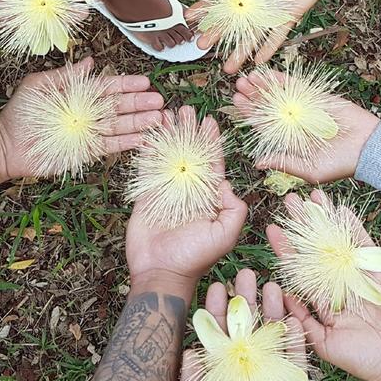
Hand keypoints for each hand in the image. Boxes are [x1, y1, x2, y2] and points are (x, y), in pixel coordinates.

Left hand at [0, 57, 163, 180]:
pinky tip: (144, 138)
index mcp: (78, 94)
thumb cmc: (20, 113)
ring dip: (140, 122)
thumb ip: (67, 76)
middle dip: (139, 103)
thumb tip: (90, 61)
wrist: (7, 146)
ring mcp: (89, 133)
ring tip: (159, 118)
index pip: (107, 87)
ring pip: (120, 126)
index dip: (126, 85)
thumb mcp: (40, 86)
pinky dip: (128, 142)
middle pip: (119, 106)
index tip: (144, 82)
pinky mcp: (87, 152)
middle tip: (159, 101)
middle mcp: (88, 113)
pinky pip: (111, 146)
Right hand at [126, 108, 247, 293]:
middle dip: (189, 131)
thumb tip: (228, 184)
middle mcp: (189, 190)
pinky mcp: (146, 195)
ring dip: (168, 134)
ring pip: (169, 155)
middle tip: (187, 109)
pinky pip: (146, 168)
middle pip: (190, 152)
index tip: (210, 121)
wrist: (161, 272)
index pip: (212, 162)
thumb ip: (234, 209)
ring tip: (167, 114)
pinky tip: (148, 133)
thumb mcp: (225, 234)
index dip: (211, 142)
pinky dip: (147, 150)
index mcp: (209, 196)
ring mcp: (167, 191)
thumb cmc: (195, 257)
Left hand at [178, 269, 312, 380]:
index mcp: (223, 379)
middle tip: (245, 274)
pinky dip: (296, 340)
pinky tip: (293, 317)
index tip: (217, 287)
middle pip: (247, 331)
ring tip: (270, 284)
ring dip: (272, 312)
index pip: (220, 338)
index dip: (219, 313)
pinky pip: (297, 363)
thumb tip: (190, 350)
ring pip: (273, 339)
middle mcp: (246, 375)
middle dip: (246, 303)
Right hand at [193, 0, 339, 72]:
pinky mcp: (287, 16)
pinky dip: (268, 48)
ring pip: (252, 35)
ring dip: (239, 51)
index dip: (205, 9)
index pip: (220, 0)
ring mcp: (271, 11)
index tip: (191, 18)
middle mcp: (256, 2)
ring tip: (228, 66)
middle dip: (216, 34)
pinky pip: (276, 36)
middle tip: (202, 45)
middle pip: (232, 23)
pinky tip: (257, 60)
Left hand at [232, 74, 379, 181]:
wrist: (369, 148)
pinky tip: (266, 73)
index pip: (264, 125)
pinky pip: (295, 87)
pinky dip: (280, 80)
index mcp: (289, 140)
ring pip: (278, 95)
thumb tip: (258, 163)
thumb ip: (285, 163)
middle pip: (267, 107)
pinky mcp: (317, 98)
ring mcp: (304, 108)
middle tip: (238, 86)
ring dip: (263, 86)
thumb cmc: (341, 165)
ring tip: (247, 77)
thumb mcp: (310, 170)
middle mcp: (293, 123)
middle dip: (253, 97)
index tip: (237, 103)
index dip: (250, 114)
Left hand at [269, 192, 380, 380]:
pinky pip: (364, 246)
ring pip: (338, 241)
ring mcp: (358, 275)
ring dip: (326, 219)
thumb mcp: (323, 343)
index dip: (286, 249)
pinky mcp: (379, 271)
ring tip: (313, 196)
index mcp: (323, 300)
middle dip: (302, 225)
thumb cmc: (362, 360)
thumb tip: (281, 295)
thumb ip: (303, 320)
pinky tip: (342, 209)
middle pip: (316, 248)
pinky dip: (354, 227)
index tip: (272, 229)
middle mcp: (338, 283)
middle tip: (289, 201)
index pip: (299, 269)